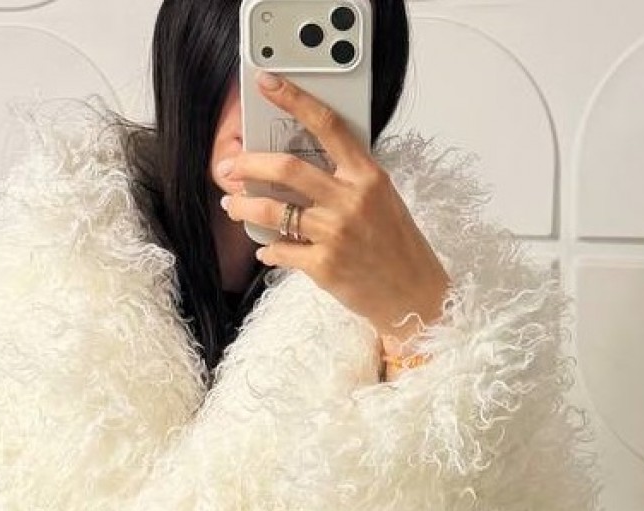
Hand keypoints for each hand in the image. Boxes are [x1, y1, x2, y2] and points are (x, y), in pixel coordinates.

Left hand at [218, 71, 450, 341]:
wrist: (412, 294)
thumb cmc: (395, 246)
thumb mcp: (382, 200)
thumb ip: (347, 179)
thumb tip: (300, 167)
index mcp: (367, 176)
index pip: (328, 125)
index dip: (294, 99)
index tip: (266, 83)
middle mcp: (351, 200)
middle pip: (287, 168)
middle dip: (249, 163)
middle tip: (231, 166)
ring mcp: (336, 234)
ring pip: (274, 211)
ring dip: (244, 206)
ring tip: (233, 205)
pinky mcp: (324, 266)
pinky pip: (280, 252)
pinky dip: (267, 251)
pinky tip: (266, 250)